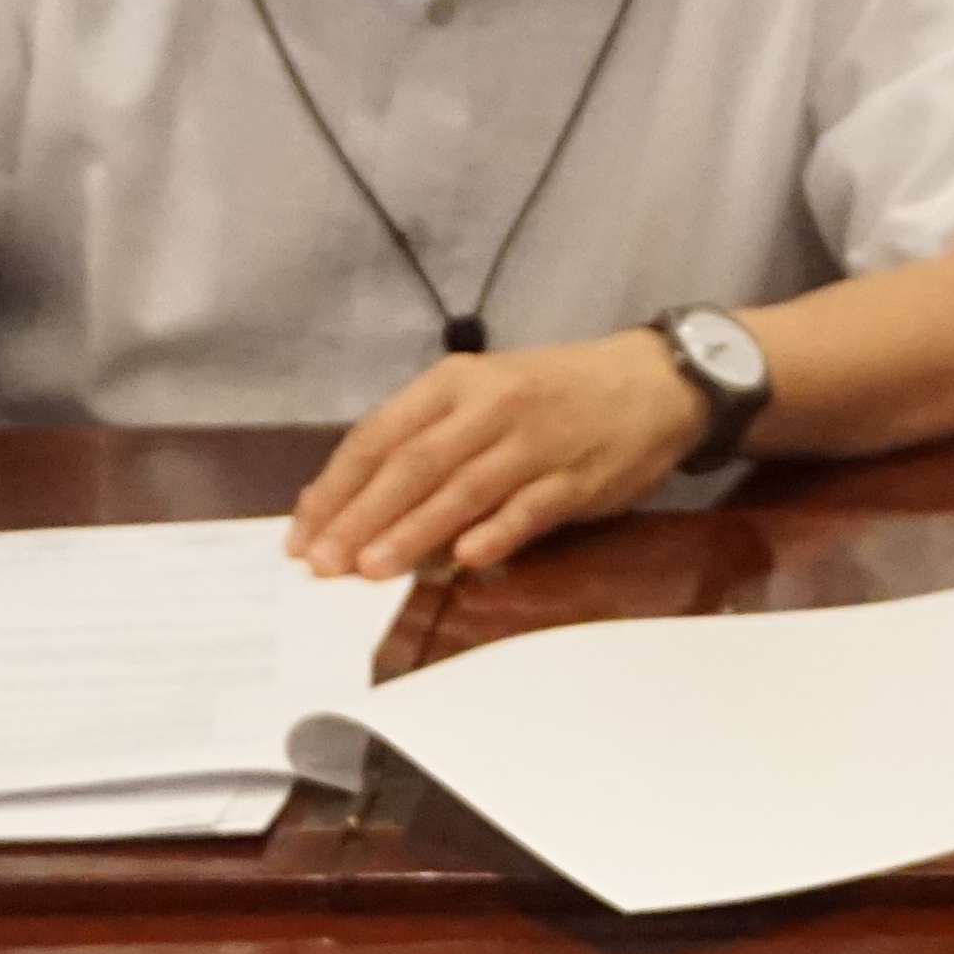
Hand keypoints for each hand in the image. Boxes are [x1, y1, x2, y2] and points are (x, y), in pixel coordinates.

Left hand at [294, 332, 708, 577]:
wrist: (652, 383)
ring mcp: (535, 442)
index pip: (380, 435)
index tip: (302, 532)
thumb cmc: (553, 394)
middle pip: (413, 466)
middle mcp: (491, 406)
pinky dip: (495, 534)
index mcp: (456, 382)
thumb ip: (425, 442)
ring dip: (413, 532)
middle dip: (361, 518)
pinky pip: (528, 509)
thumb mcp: (483, 394)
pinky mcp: (577, 478)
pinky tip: (463, 561)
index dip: (337, 487)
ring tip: (372, 570)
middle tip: (323, 565)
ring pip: (462, 490)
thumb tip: (354, 505)